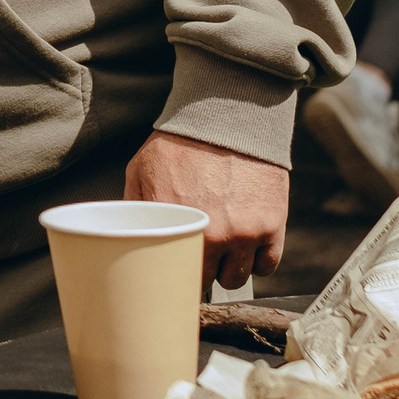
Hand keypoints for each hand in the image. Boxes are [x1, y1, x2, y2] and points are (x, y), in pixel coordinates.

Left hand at [124, 130, 288, 291]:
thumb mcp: (142, 170)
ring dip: (227, 269)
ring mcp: (245, 233)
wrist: (228, 117)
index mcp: (176, 225)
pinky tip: (245, 248)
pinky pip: (266, 266)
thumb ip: (137, 207)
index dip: (172, 277)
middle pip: (205, 281)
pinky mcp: (272, 226)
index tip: (172, 275)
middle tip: (196, 258)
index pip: (173, 276)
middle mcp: (212, 235)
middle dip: (198, 272)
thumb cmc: (181, 142)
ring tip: (221, 251)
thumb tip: (126, 235)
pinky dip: (256, 262)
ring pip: (235, 278)